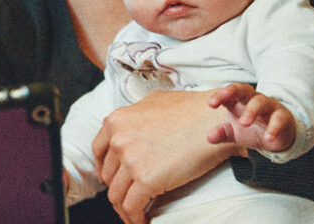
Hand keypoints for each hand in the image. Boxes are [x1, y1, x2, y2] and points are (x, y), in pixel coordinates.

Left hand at [92, 90, 242, 222]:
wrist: (214, 120)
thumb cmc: (191, 109)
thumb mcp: (154, 102)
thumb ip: (137, 116)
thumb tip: (133, 128)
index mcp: (117, 121)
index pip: (99, 151)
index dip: (105, 168)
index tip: (111, 177)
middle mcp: (119, 140)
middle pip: (109, 175)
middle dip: (118, 188)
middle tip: (129, 196)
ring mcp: (130, 160)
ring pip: (117, 194)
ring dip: (124, 208)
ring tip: (135, 214)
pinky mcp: (146, 180)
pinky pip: (132, 206)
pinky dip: (135, 217)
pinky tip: (142, 220)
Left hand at [206, 83, 295, 152]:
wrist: (278, 137)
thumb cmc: (253, 129)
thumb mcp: (235, 133)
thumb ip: (222, 133)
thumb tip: (209, 137)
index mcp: (239, 100)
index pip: (229, 92)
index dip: (220, 95)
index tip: (211, 104)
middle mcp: (254, 99)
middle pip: (244, 90)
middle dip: (233, 92)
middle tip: (223, 103)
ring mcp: (269, 107)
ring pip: (261, 102)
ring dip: (252, 110)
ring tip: (244, 123)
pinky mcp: (283, 117)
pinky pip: (279, 118)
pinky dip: (274, 127)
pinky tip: (268, 138)